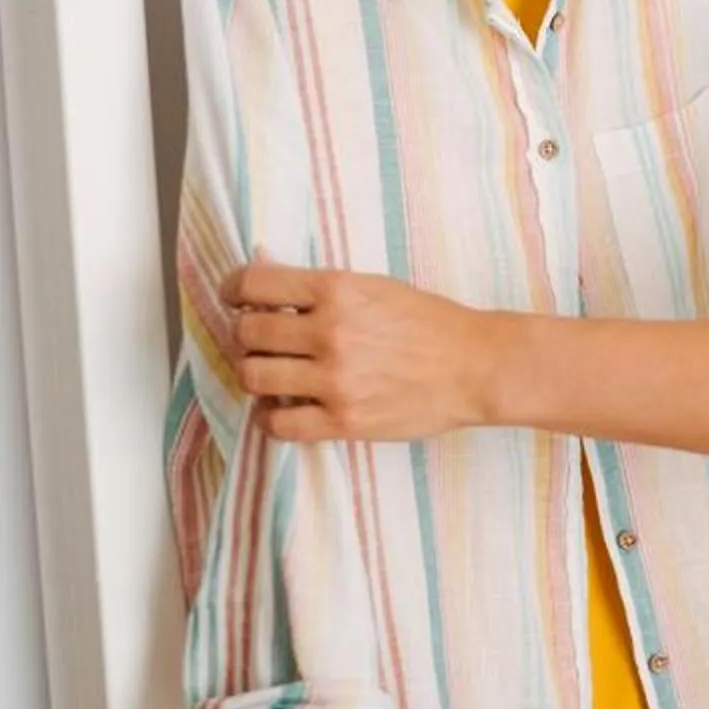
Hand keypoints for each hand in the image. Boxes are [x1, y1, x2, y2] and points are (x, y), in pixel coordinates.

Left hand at [220, 262, 497, 443]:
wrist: (475, 366)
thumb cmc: (429, 322)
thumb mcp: (375, 286)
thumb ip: (323, 290)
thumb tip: (267, 287)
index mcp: (337, 290)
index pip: (254, 283)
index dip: (233, 290)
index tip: (235, 298)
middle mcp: (330, 333)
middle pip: (247, 334)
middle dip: (245, 336)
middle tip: (257, 341)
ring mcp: (336, 380)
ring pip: (254, 378)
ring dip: (255, 375)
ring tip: (271, 374)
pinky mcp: (344, 421)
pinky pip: (278, 424)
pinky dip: (270, 417)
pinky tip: (282, 409)